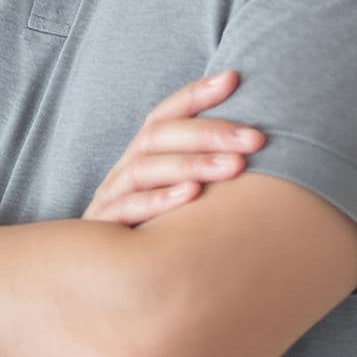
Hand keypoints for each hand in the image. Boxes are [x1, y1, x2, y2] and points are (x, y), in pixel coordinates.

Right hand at [81, 71, 264, 225]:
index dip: (195, 94)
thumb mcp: (175, 196)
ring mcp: (111, 197)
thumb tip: (257, 146)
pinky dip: (159, 200)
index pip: (165, 115)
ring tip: (236, 167)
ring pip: (145, 169)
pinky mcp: (104, 228)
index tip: (233, 79)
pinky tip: (192, 196)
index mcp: (142, 157)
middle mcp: (124, 170)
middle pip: (158, 136)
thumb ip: (202, 171)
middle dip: (210, 133)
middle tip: (256, 139)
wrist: (99, 277)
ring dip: (192, 163)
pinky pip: (127, 209)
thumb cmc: (153, 232)